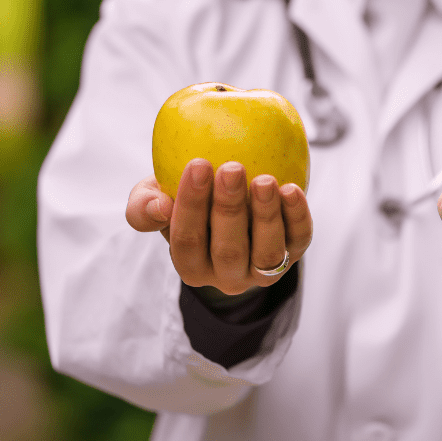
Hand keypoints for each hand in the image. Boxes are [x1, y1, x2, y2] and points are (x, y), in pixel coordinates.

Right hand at [126, 159, 312, 293]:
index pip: (188, 242)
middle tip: (231, 169)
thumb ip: (143, 205)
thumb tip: (159, 207)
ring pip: (266, 253)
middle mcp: (227, 276)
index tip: (197, 164)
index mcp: (191, 266)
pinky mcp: (292, 253)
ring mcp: (262, 270)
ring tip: (264, 180)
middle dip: (229, 209)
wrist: (228, 200)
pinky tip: (291, 189)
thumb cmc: (187, 198)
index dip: (191, 206)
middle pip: (228, 250)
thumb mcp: (155, 199)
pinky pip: (298, 240)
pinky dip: (297, 217)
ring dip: (266, 216)